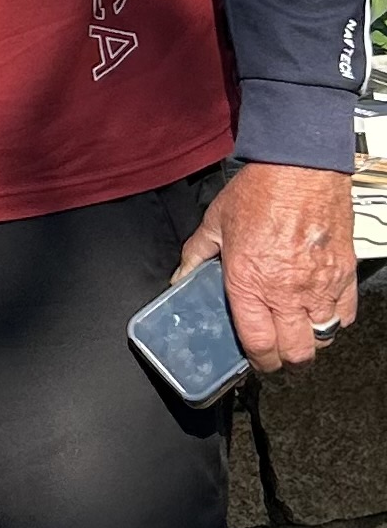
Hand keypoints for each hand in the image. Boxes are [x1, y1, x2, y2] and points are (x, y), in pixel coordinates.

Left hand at [175, 162, 359, 375]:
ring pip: (322, 337)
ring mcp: (319, 284)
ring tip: (299, 330)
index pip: (258, 343)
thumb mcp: (215, 223)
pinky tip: (322, 309)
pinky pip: (345, 314)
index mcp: (249, 282)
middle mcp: (286, 291)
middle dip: (286, 358)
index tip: (257, 360)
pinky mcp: (344, 273)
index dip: (258, 361)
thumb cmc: (259, 191)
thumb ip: (195, 255)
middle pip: (295, 351)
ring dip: (310, 339)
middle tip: (278, 349)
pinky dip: (335, 318)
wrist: (300, 167)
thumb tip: (180, 277)